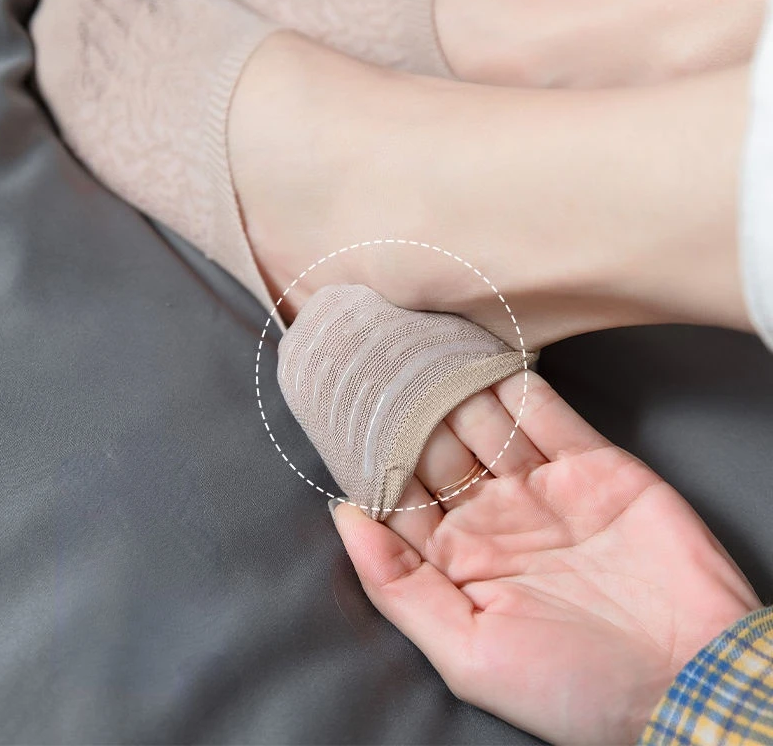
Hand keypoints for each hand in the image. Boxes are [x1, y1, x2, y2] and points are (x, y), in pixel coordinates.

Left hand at [331, 371, 760, 744]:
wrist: (691, 675)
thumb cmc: (573, 685)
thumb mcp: (467, 652)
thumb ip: (398, 585)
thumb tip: (344, 517)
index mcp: (458, 559)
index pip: (401, 496)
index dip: (374, 459)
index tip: (347, 415)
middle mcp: (494, 517)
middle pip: (439, 450)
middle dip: (411, 414)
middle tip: (385, 366)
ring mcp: (542, 487)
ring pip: (486, 422)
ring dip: (455, 389)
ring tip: (422, 349)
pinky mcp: (592, 464)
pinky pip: (545, 413)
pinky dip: (514, 384)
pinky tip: (481, 356)